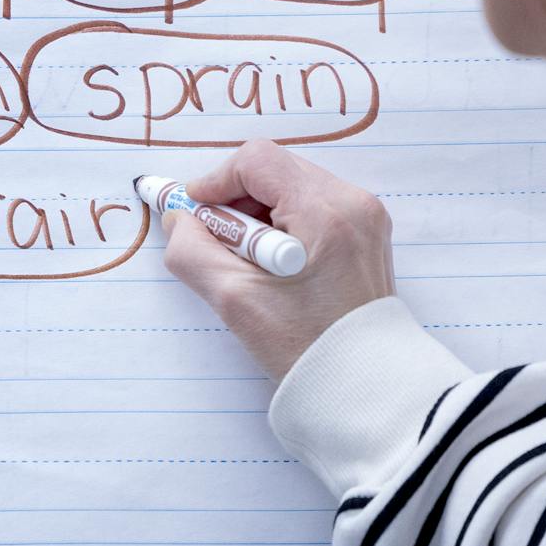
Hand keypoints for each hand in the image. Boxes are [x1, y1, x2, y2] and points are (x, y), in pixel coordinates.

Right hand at [160, 140, 396, 379]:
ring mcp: (365, 217)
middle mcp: (352, 203)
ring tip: (250, 263)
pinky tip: (276, 266)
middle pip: (275, 170)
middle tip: (220, 244)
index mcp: (324, 212)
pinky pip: (313, 208)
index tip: (195, 216)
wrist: (364, 385)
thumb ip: (192, 250)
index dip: (215, 183)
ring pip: (292, 187)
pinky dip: (285, 225)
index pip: (256, 161)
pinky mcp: (366, 234)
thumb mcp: (232, 299)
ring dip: (259, 214)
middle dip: (237, 200)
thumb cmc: (304, 347)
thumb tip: (178, 219)